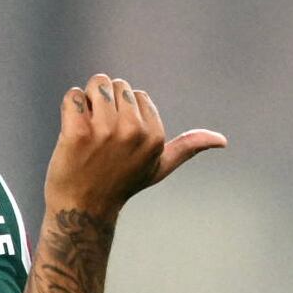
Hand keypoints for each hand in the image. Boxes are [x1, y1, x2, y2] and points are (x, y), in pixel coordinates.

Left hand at [43, 74, 225, 219]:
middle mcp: (133, 131)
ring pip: (97, 84)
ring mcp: (105, 131)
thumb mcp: (158, 168)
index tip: (119, 140)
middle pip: (117, 84)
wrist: (82, 208)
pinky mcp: (78, 132)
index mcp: (155, 136)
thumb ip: (187, 148)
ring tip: (87, 132)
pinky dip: (69, 107)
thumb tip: (223, 141)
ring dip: (88, 103)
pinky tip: (71, 130)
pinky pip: (74, 95)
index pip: (136, 94)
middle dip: (106, 102)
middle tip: (100, 137)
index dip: (123, 112)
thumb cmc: (120, 184)